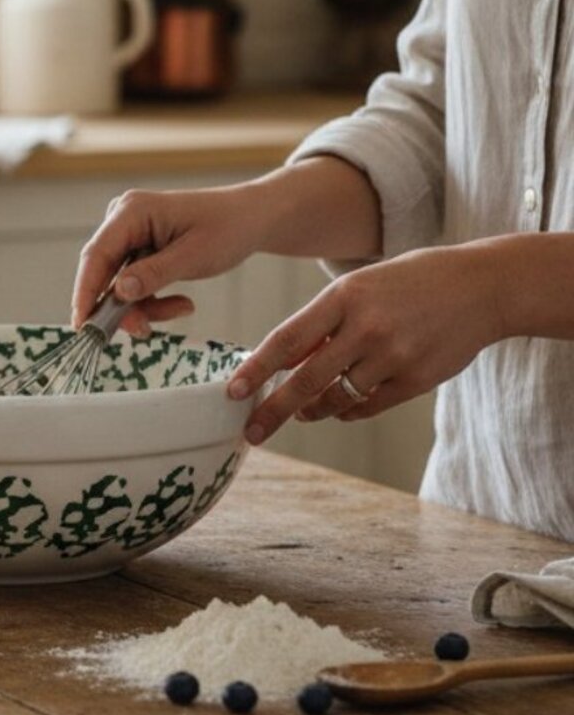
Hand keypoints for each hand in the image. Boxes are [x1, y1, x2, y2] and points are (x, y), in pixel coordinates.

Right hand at [71, 185, 268, 336]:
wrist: (251, 220)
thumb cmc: (228, 228)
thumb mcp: (193, 256)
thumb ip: (153, 274)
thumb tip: (117, 292)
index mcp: (132, 211)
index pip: (96, 255)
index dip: (85, 292)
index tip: (82, 326)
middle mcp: (123, 219)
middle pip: (104, 273)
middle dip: (122, 307)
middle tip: (144, 330)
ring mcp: (130, 234)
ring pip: (119, 284)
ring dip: (144, 306)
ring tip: (182, 309)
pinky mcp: (139, 249)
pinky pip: (133, 284)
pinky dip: (153, 300)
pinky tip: (182, 303)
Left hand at [229, 245, 504, 443]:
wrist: (480, 287)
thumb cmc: (410, 282)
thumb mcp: (362, 286)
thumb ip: (326, 322)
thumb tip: (286, 362)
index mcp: (344, 296)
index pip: (287, 339)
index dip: (256, 370)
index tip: (233, 392)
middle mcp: (365, 327)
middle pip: (305, 379)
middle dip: (273, 410)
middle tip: (250, 432)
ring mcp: (392, 355)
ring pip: (337, 397)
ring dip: (314, 409)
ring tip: (303, 411)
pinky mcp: (416, 379)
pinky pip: (368, 406)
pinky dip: (347, 411)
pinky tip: (339, 408)